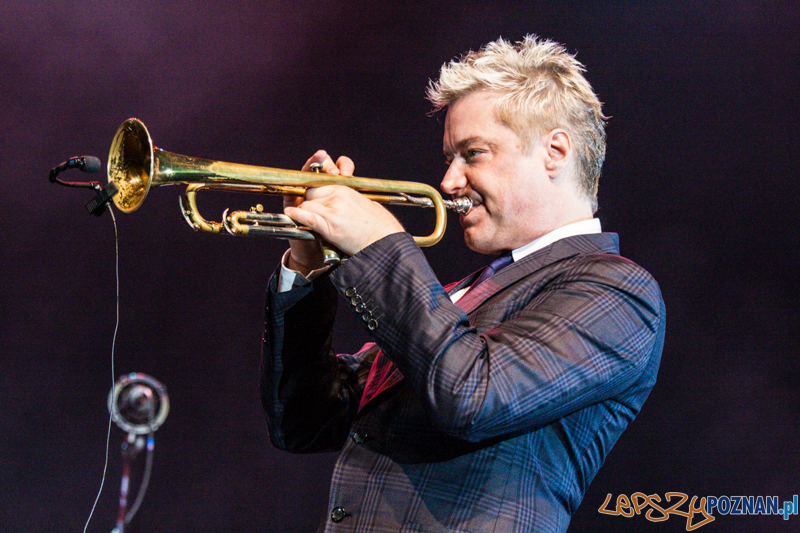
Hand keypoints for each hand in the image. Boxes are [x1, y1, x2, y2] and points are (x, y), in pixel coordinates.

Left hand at [284, 151, 403, 264]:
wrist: (385, 243)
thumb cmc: (380, 226)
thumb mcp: (367, 204)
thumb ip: (352, 199)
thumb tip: (346, 200)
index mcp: (346, 189)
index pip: (320, 183)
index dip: (312, 190)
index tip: (308, 195)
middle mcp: (338, 196)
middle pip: (310, 192)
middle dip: (307, 201)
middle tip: (305, 207)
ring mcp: (333, 211)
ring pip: (306, 204)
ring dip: (302, 211)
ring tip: (297, 215)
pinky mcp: (330, 227)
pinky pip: (307, 216)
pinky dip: (296, 215)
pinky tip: (291, 214)